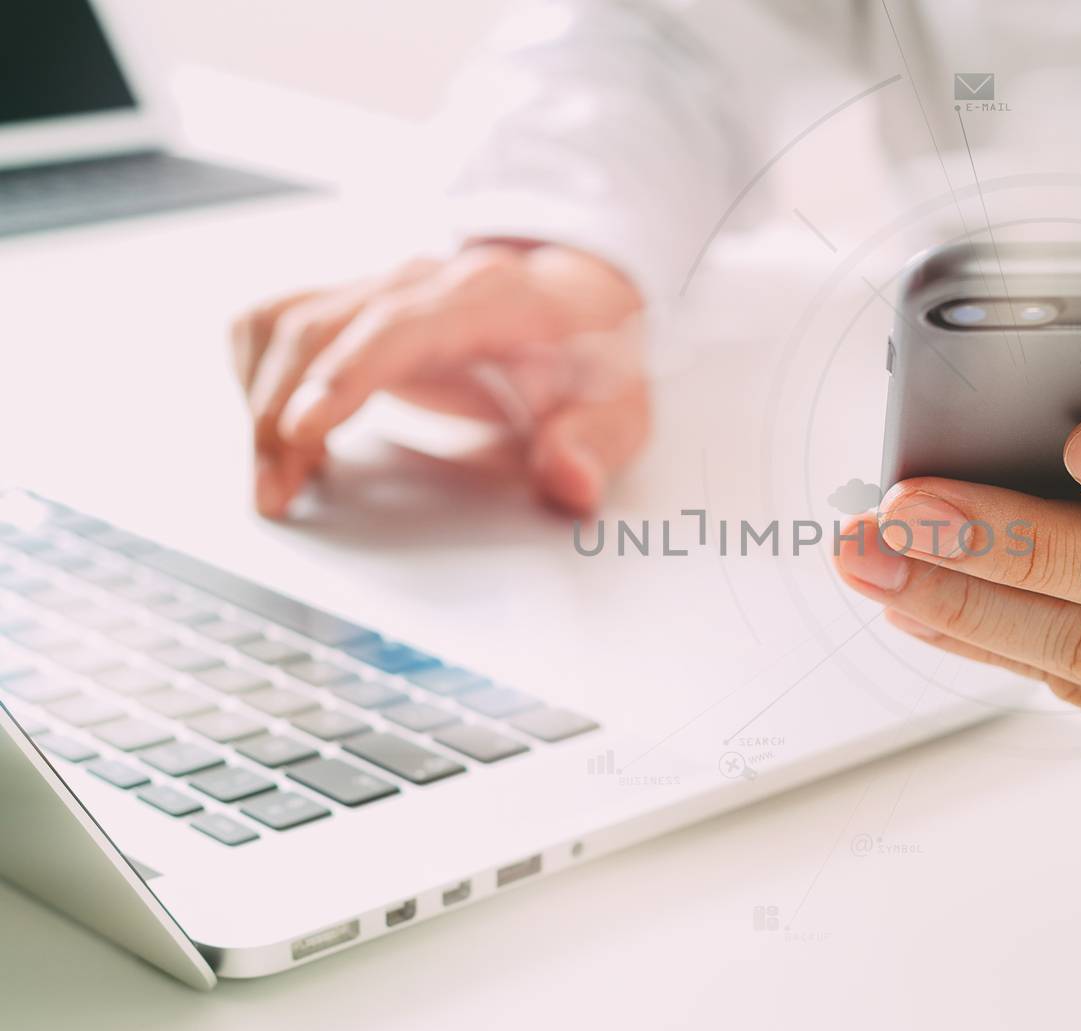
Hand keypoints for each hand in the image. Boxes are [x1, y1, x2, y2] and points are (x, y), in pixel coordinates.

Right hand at [230, 243, 648, 517]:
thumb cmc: (590, 360)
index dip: (347, 374)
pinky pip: (270, 324)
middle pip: (320, 328)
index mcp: (491, 299)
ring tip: (274, 482)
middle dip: (280, 413)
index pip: (401, 326)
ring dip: (258, 403)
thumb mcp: (620, 409)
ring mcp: (377, 286)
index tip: (305, 431)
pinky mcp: (346, 303)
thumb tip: (569, 481)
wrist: (576, 302)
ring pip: (282, 325)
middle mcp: (421, 282)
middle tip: (274, 495)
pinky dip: (256, 381)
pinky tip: (285, 441)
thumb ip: (596, 446)